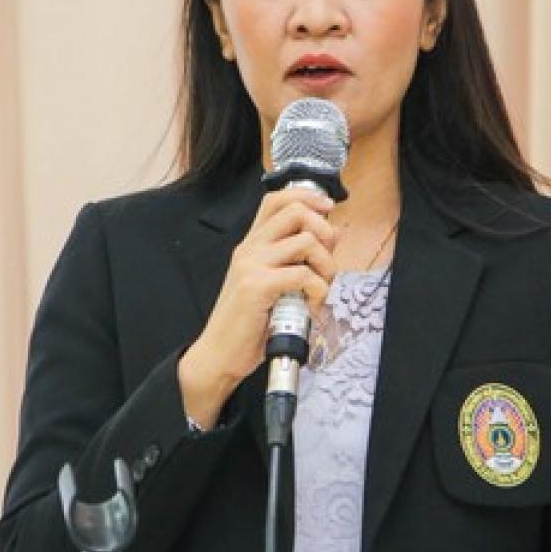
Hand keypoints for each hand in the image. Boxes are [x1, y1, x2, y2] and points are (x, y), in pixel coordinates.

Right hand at [179, 185, 336, 426]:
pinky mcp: (258, 286)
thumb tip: (332, 236)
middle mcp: (249, 249)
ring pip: (307, 242)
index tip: (327, 209)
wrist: (219, 354)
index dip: (307, 197)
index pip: (277, 200)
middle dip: (325, 233)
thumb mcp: (271, 284)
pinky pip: (304, 274)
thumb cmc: (248, 324)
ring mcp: (252, 266)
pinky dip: (319, 290)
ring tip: (321, 289)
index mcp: (251, 245)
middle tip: (326, 263)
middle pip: (296, 212)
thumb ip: (294, 260)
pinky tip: (311, 307)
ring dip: (326, 266)